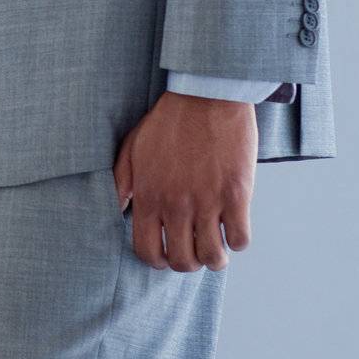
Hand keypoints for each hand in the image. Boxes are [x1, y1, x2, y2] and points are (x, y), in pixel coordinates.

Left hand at [113, 91, 257, 271]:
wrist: (204, 96)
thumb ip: (123, 182)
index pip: (147, 250)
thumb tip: (118, 210)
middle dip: (188, 261)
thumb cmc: (168, 121)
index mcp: (148, 194)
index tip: (166, 253)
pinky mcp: (236, 195)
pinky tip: (232, 224)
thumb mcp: (134, 148)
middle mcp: (176, 203)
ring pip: (213, 257)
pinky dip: (237, 239)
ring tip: (215, 242)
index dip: (156, 259)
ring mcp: (207, 201)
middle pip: (182, 261)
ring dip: (215, 256)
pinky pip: (240, 240)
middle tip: (193, 248)